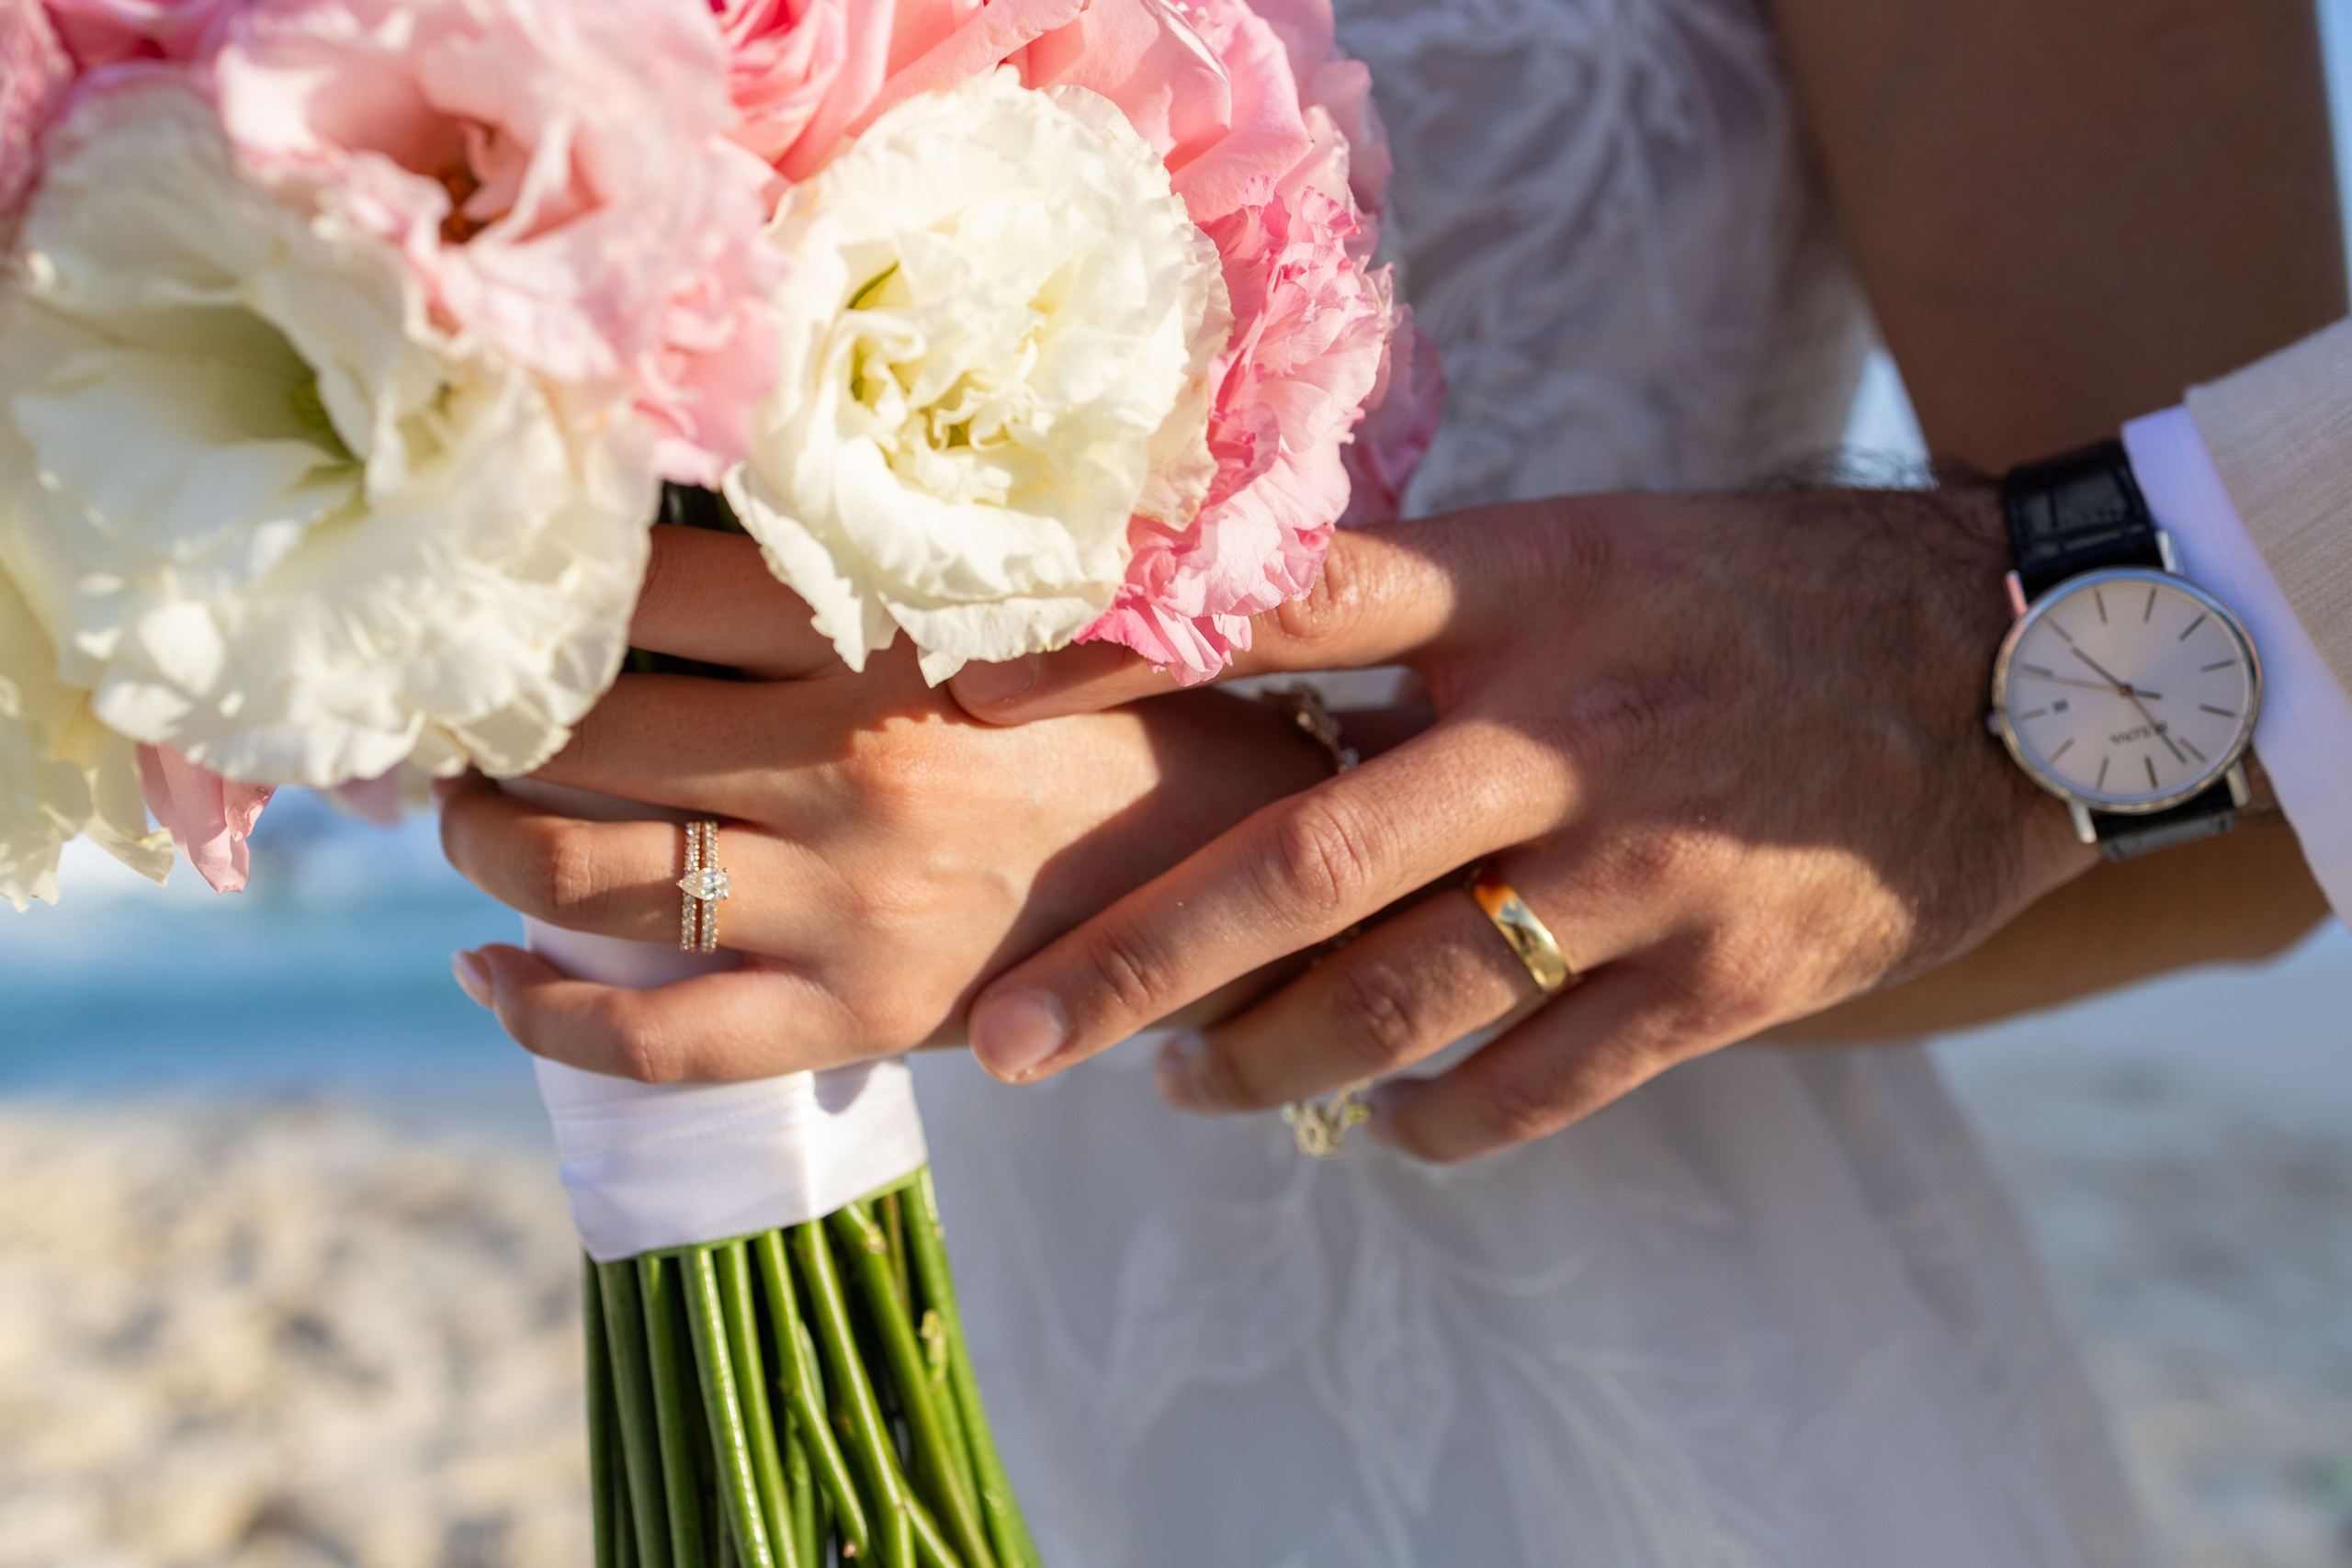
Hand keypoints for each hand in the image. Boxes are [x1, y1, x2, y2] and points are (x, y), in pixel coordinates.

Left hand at [437, 525, 1345, 1081]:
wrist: (1252, 873)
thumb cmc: (1129, 721)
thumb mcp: (1017, 612)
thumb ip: (862, 586)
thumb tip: (673, 558)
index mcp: (890, 642)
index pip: (650, 587)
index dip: (538, 583)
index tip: (485, 582)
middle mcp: (851, 768)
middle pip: (584, 727)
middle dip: (480, 716)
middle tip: (445, 702)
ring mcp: (847, 907)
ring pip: (583, 873)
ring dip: (481, 840)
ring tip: (459, 815)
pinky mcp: (856, 1019)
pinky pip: (650, 1037)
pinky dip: (538, 1012)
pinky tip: (484, 972)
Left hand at [946, 487, 2097, 1161]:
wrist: (2016, 669)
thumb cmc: (1763, 599)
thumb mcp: (1599, 555)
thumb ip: (1440, 632)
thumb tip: (1258, 707)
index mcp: (1524, 590)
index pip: (1283, 606)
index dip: (1117, 645)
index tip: (971, 699)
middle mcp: (1564, 725)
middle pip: (1304, 858)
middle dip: (1140, 962)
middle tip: (1014, 1041)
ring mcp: (1646, 861)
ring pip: (1407, 997)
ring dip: (1274, 1062)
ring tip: (1185, 1094)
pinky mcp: (1726, 977)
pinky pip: (1544, 1083)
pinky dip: (1446, 1121)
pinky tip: (1389, 1132)